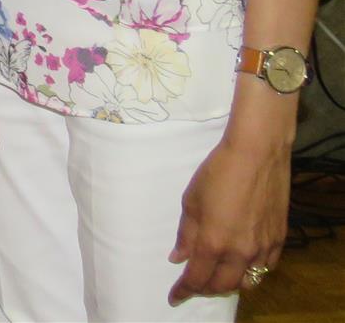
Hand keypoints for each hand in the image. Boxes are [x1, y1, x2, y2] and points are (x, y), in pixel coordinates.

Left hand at [169, 133, 289, 303]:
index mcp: (213, 242)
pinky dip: (252, 271)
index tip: (174, 297)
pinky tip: (243, 264)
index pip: (196, 278)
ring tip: (217, 276)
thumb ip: (186, 234)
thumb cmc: (217, 173)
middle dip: (205, 289)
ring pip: (247, 281)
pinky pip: (266, 268)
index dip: (183, 290)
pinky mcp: (278, 240)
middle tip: (194, 284)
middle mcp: (239, 252)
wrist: (256, 155)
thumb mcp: (191, 201)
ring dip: (230, 283)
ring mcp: (262, 248)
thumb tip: (178, 257)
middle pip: (222, 285)